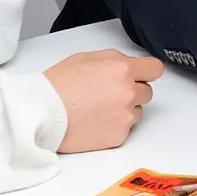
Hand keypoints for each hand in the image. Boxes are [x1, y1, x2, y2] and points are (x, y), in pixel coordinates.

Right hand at [44, 49, 164, 152]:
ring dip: (124, 110)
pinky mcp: (118, 136)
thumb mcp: (86, 58)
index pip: (155, 69)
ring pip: (137, 111)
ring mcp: (125, 116)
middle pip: (147, 91)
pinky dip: (114, 126)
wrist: (41, 115)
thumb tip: (128, 65)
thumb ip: (114, 59)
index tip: (139, 76)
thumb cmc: (58, 85)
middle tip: (109, 94)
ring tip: (98, 110)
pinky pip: (125, 129)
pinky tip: (94, 123)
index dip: (146, 72)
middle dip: (133, 91)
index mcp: (122, 69)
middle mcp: (128, 92)